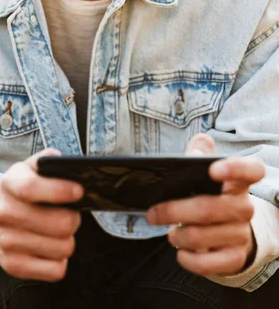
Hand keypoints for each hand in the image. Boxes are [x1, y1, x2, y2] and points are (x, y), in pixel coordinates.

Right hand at [0, 149, 82, 281]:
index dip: (60, 190)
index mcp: (10, 183)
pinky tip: (52, 248)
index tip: (79, 191)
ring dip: (68, 239)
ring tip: (59, 231)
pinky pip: (56, 270)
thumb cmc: (21, 192)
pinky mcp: (13, 266)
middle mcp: (4, 213)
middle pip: (60, 224)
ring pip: (63, 248)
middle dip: (74, 218)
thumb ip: (47, 161)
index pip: (32, 188)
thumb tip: (64, 162)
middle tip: (71, 214)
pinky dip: (61, 260)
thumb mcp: (29, 169)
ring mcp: (7, 242)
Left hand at [146, 134, 264, 276]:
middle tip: (153, 213)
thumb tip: (200, 142)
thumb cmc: (212, 197)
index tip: (212, 169)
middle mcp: (244, 208)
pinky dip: (187, 258)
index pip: (251, 170)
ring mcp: (240, 234)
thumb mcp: (206, 175)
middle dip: (173, 211)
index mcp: (238, 182)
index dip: (235, 169)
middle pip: (207, 209)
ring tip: (170, 232)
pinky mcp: (233, 258)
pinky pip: (206, 264)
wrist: (230, 232)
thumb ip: (200, 155)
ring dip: (177, 235)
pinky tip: (180, 251)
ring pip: (200, 236)